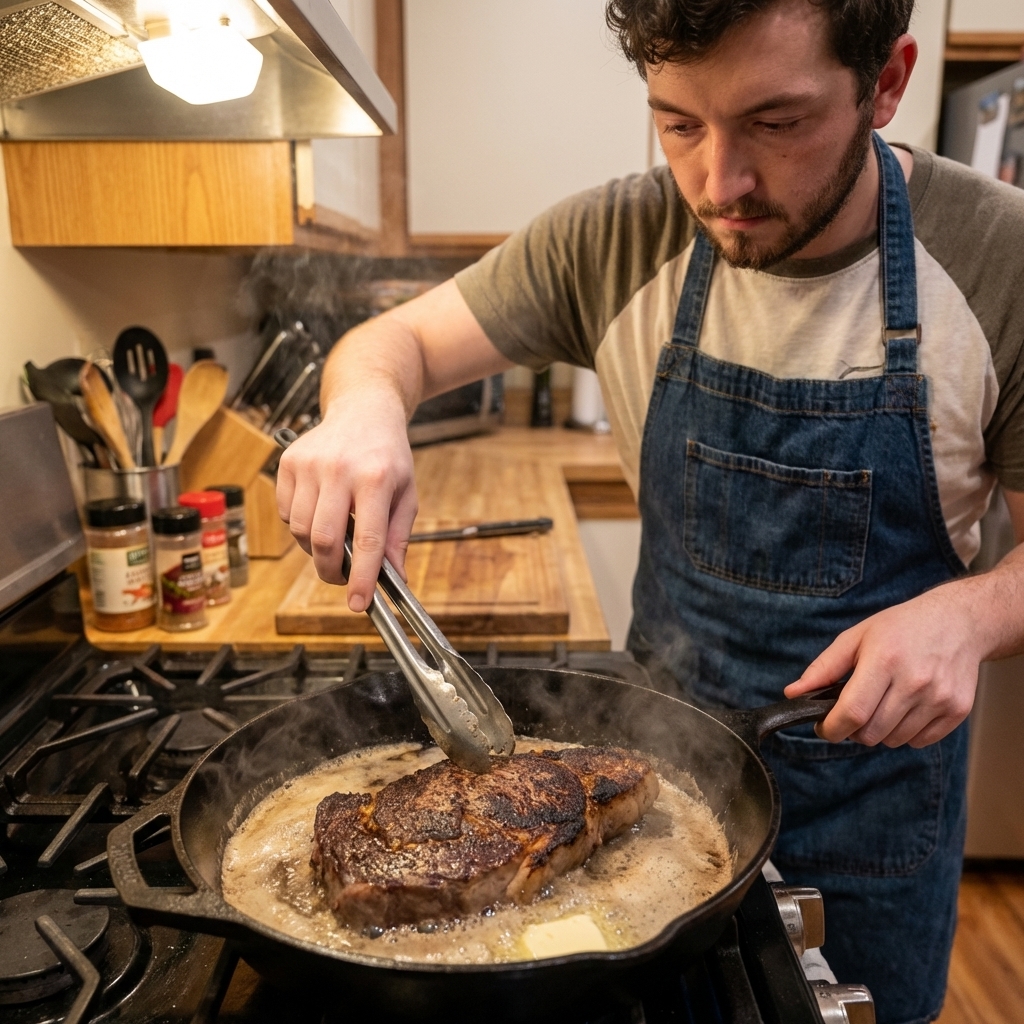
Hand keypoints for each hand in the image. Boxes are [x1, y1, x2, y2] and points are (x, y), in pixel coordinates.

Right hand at [276, 389, 417, 611]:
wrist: (363, 410)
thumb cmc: (387, 455)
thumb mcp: (406, 493)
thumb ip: (398, 537)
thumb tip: (395, 578)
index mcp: (375, 478)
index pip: (368, 540)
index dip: (362, 577)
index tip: (358, 603)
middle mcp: (338, 469)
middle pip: (324, 540)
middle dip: (331, 570)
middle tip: (342, 579)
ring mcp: (308, 464)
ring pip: (300, 531)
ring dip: (315, 548)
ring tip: (335, 538)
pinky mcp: (287, 462)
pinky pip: (286, 513)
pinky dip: (300, 524)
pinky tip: (320, 511)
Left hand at [784, 581, 985, 747]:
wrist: (958, 622)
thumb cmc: (902, 627)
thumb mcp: (856, 637)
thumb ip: (823, 668)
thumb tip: (793, 693)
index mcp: (884, 660)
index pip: (852, 712)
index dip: (831, 728)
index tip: (823, 727)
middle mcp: (915, 681)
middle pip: (871, 733)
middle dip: (853, 729)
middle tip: (854, 711)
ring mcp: (939, 698)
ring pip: (894, 740)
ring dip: (880, 731)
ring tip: (883, 702)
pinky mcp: (957, 710)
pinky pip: (919, 741)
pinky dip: (906, 732)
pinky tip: (906, 707)